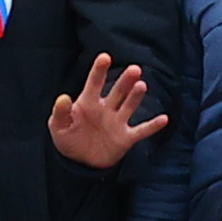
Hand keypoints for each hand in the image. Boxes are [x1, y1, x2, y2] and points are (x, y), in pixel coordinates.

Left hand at [49, 53, 169, 168]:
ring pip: (129, 106)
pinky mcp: (126, 138)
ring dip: (135, 96)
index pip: (94, 83)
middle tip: (134, 69)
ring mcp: (117, 122)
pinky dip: (152, 126)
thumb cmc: (68, 139)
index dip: (99, 70)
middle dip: (125, 81)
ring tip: (141, 85)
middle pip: (118, 91)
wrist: (79, 163)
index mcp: (88, 102)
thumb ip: (61, 112)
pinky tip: (163, 119)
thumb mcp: (58, 126)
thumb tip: (63, 97)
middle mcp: (106, 108)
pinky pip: (141, 130)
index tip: (105, 57)